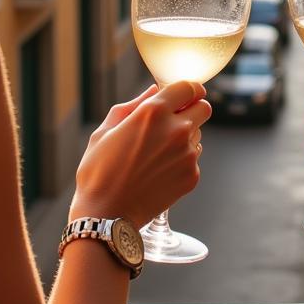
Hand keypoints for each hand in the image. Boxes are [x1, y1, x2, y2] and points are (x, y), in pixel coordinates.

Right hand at [71, 81, 210, 225]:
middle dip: (192, 110)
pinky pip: (194, 158)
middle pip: (204, 108)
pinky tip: (159, 171)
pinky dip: (182, 160)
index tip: (185, 95)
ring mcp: (187, 154)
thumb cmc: (99, 171)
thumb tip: (155, 90)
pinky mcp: (192, 175)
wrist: (106, 215)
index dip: (188, 89)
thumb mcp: (106, 130)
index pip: (189, 87)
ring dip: (185, 136)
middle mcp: (177, 129)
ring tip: (157, 153)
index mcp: (154, 111)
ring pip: (198, 134)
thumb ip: (134, 104)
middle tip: (174, 122)